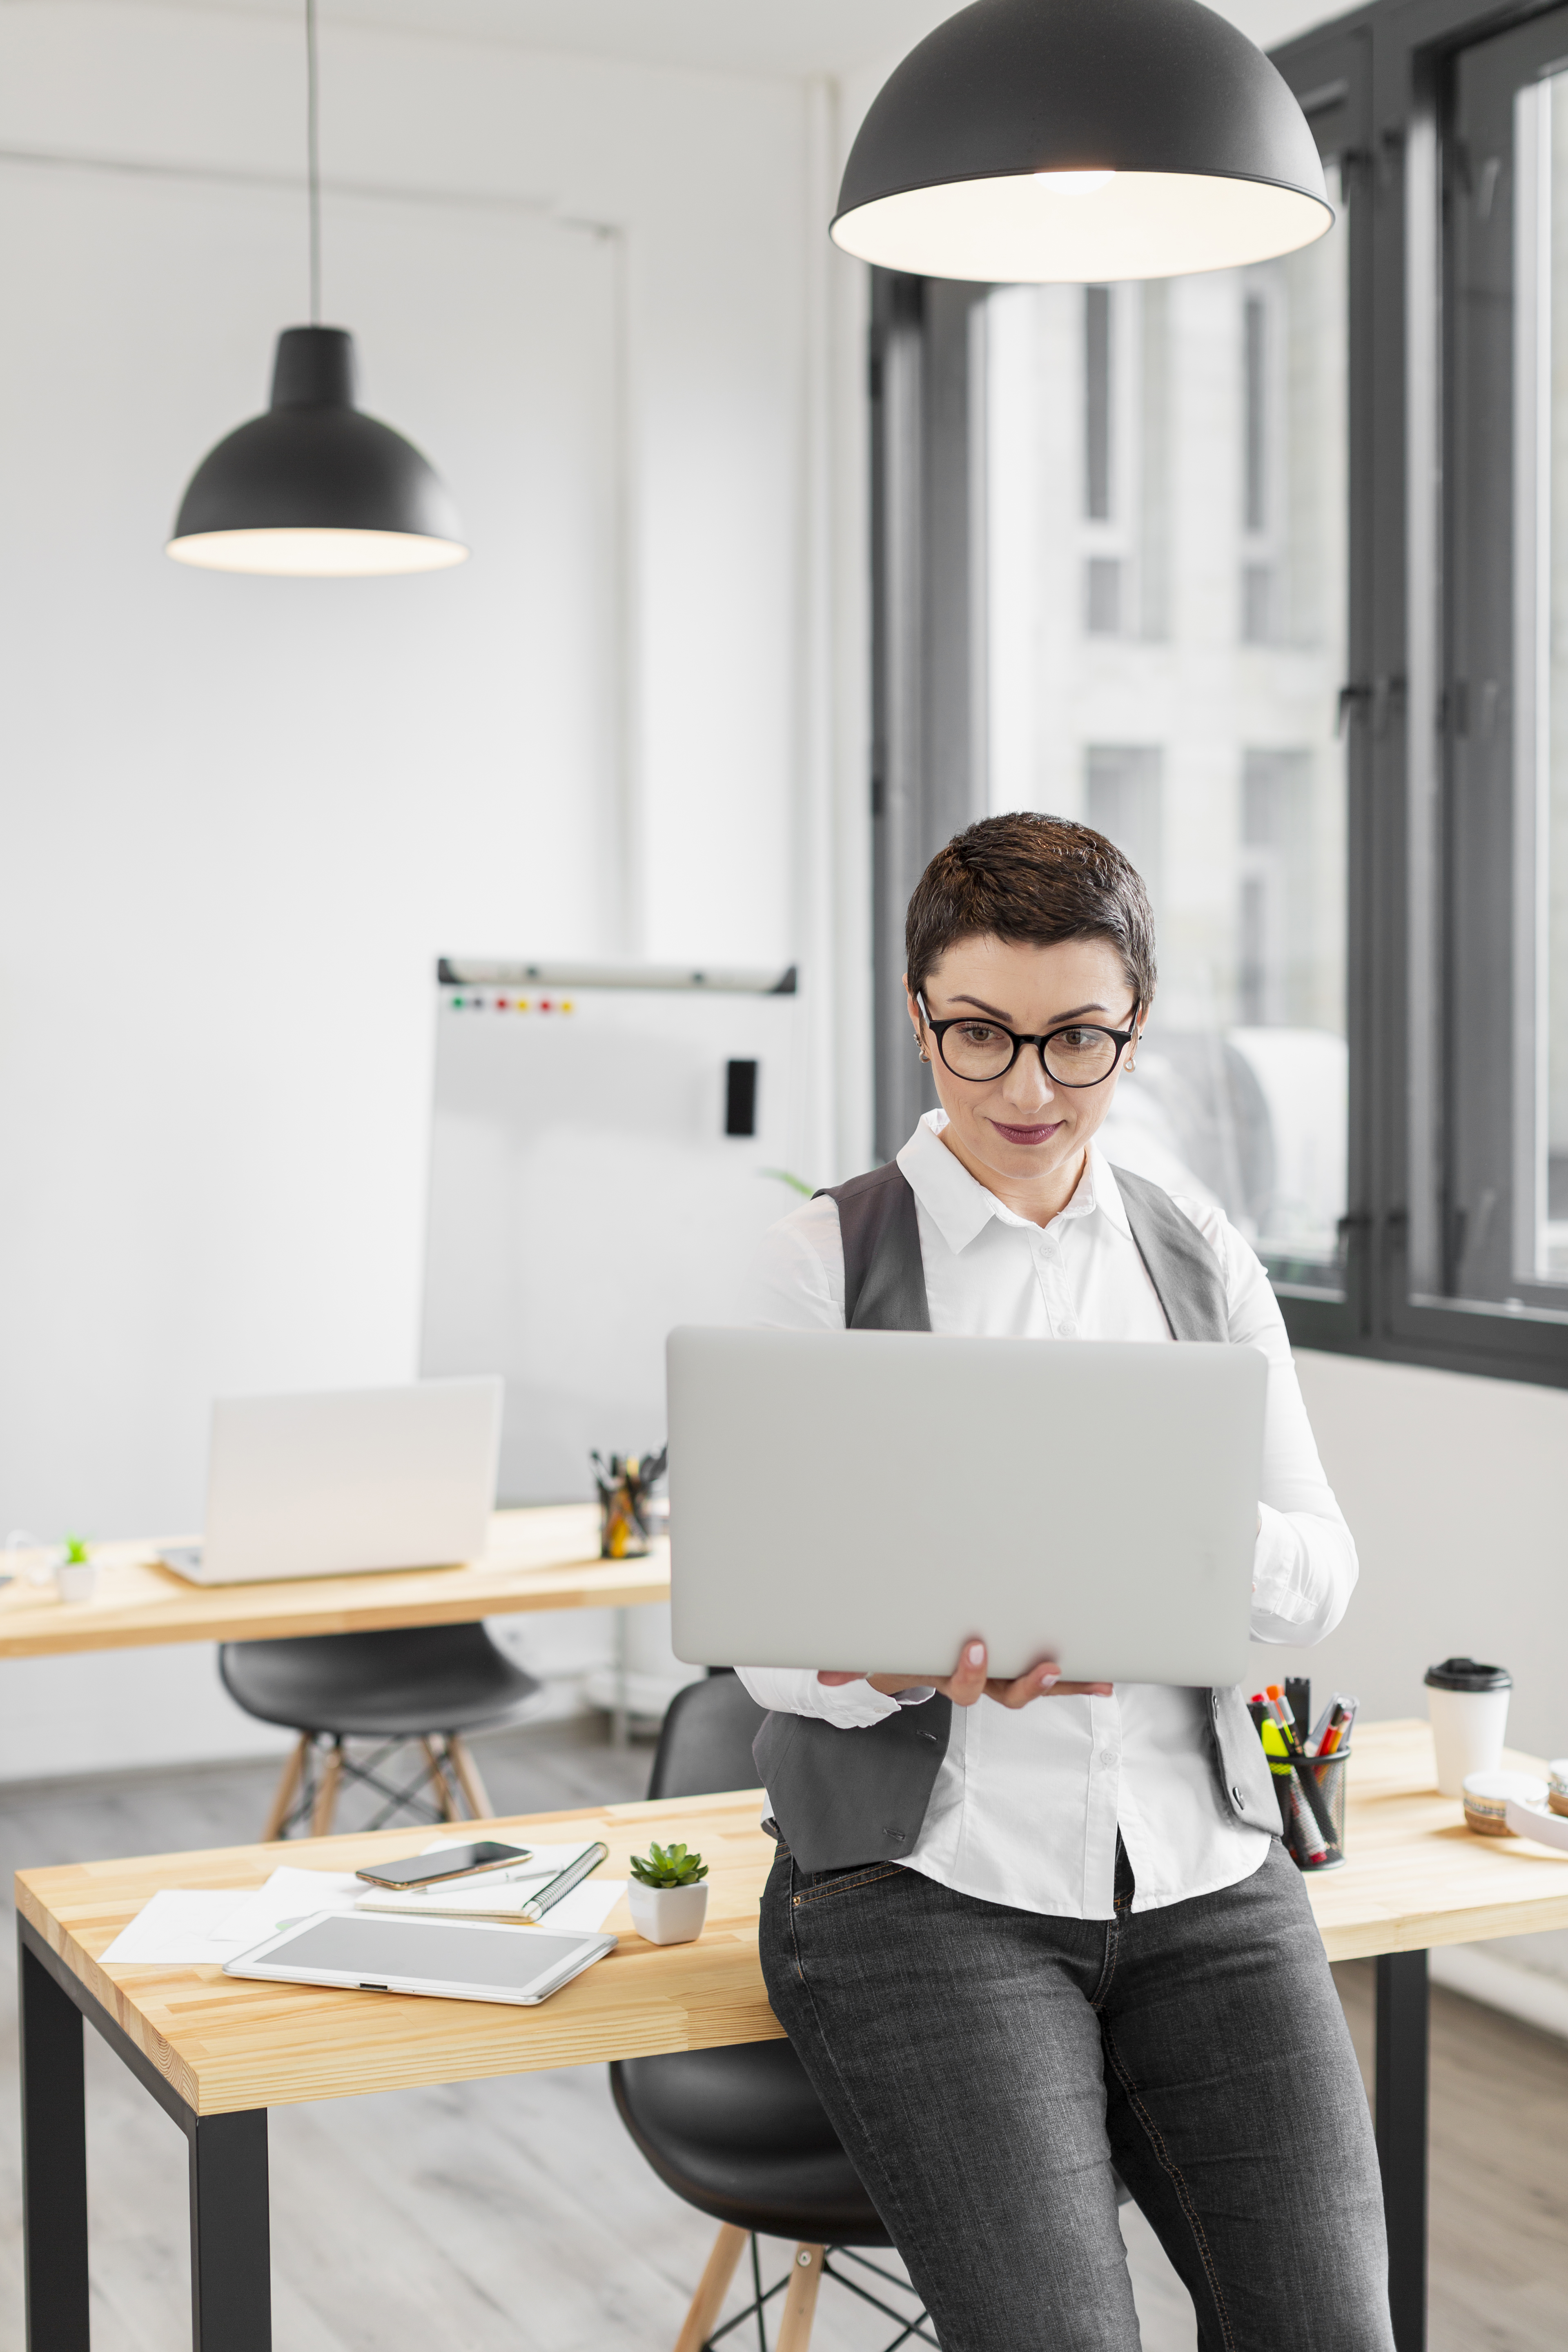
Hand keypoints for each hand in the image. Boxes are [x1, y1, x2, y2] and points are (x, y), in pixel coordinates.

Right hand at [819, 1641, 1111, 1709]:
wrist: (915, 1652)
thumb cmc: (899, 1647)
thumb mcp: (878, 1656)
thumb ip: (854, 1664)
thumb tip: (824, 1674)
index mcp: (948, 1676)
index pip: (963, 1684)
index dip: (971, 1671)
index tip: (976, 1645)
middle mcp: (981, 1682)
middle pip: (1007, 1694)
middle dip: (1027, 1685)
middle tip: (1044, 1666)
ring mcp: (1003, 1676)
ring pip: (1033, 1688)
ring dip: (1062, 1684)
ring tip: (1089, 1678)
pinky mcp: (1023, 1666)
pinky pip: (1053, 1677)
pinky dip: (1078, 1679)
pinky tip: (1106, 1678)